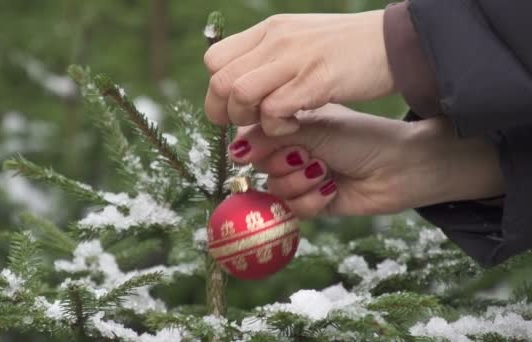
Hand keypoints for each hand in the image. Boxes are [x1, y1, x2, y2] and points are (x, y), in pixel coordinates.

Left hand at [204, 10, 394, 135]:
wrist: (394, 43)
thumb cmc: (346, 52)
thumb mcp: (300, 43)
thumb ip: (269, 59)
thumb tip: (239, 86)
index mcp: (269, 30)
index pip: (214, 60)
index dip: (217, 91)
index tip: (233, 108)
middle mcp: (275, 39)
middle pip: (220, 80)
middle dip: (225, 111)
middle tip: (248, 122)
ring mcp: (294, 58)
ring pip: (240, 94)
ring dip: (249, 119)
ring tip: (273, 123)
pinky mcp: (314, 80)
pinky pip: (273, 110)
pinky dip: (276, 127)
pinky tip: (294, 125)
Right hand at [228, 104, 504, 217]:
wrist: (398, 168)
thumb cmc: (359, 138)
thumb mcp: (313, 129)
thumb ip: (271, 137)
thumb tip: (233, 150)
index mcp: (289, 125)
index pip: (251, 137)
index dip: (256, 145)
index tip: (274, 142)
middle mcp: (291, 150)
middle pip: (261, 166)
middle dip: (283, 163)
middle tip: (308, 155)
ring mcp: (301, 177)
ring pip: (276, 190)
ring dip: (300, 183)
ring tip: (324, 172)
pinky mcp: (312, 202)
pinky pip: (294, 209)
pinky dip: (312, 200)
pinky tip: (332, 189)